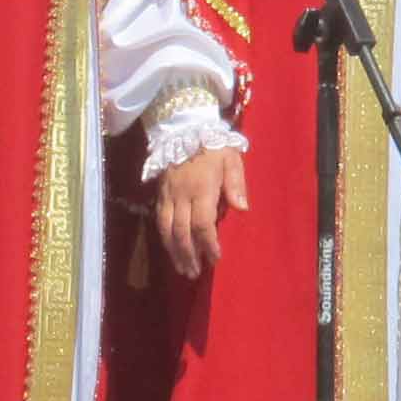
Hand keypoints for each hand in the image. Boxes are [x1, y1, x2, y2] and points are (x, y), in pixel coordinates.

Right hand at [155, 145, 246, 277]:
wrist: (183, 127)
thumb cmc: (213, 145)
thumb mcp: (231, 158)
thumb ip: (236, 184)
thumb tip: (242, 208)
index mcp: (202, 188)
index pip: (202, 223)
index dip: (208, 244)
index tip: (215, 259)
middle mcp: (181, 195)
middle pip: (182, 232)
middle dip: (189, 255)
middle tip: (195, 273)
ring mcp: (167, 196)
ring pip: (167, 230)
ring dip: (174, 252)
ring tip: (183, 269)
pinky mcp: (159, 194)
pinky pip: (159, 221)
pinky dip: (164, 238)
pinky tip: (170, 250)